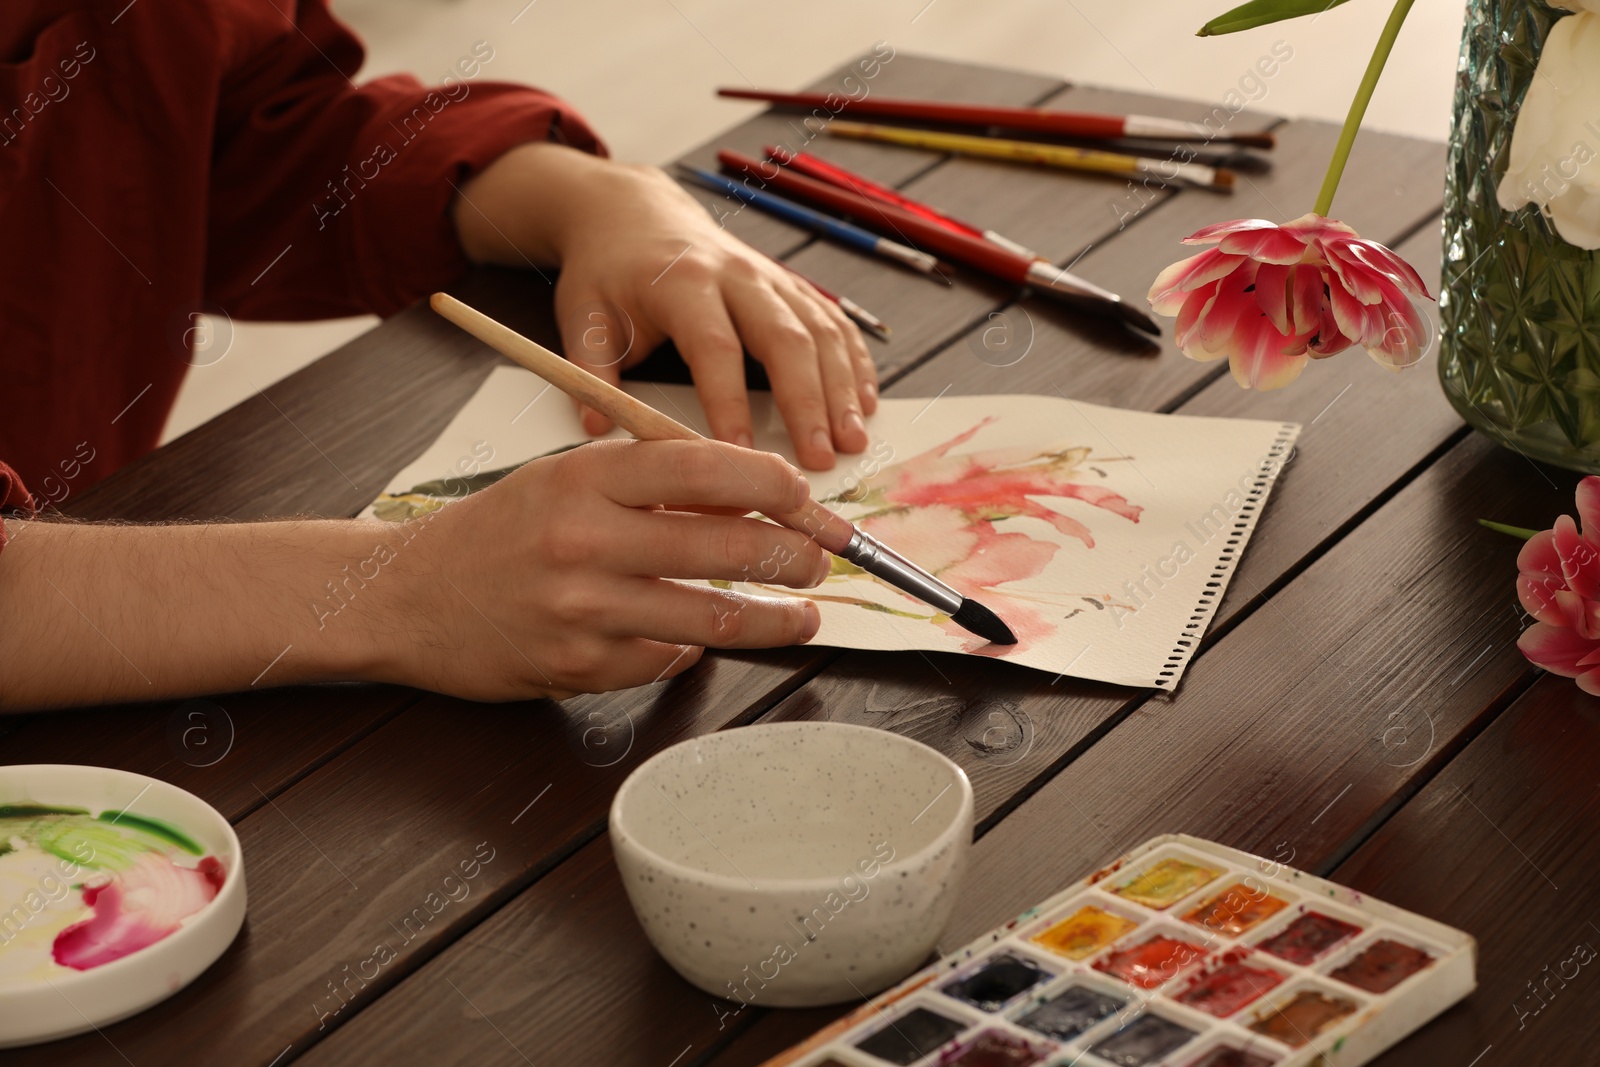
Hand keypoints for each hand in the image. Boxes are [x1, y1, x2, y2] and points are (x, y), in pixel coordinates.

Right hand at [393, 439, 825, 700]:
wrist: (404, 596)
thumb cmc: (497, 532)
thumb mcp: (566, 480)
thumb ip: (649, 485)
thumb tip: (750, 500)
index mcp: (588, 476)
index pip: (709, 468)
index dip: (776, 485)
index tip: (808, 501)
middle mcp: (587, 539)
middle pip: (727, 545)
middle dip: (793, 555)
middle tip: (820, 561)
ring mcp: (583, 609)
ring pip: (713, 618)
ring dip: (774, 619)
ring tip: (803, 614)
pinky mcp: (578, 666)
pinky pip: (666, 661)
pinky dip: (693, 651)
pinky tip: (699, 640)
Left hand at [453, 144, 878, 469]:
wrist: (634, 212)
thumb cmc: (607, 272)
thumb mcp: (583, 316)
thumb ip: (592, 373)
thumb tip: (598, 431)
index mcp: (682, 282)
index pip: (715, 347)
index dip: (730, 402)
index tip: (740, 455)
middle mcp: (735, 274)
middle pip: (785, 338)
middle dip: (809, 401)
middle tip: (822, 458)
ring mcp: (769, 277)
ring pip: (820, 329)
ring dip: (842, 386)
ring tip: (854, 439)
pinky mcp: (788, 284)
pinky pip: (832, 320)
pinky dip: (854, 361)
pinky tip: (864, 402)